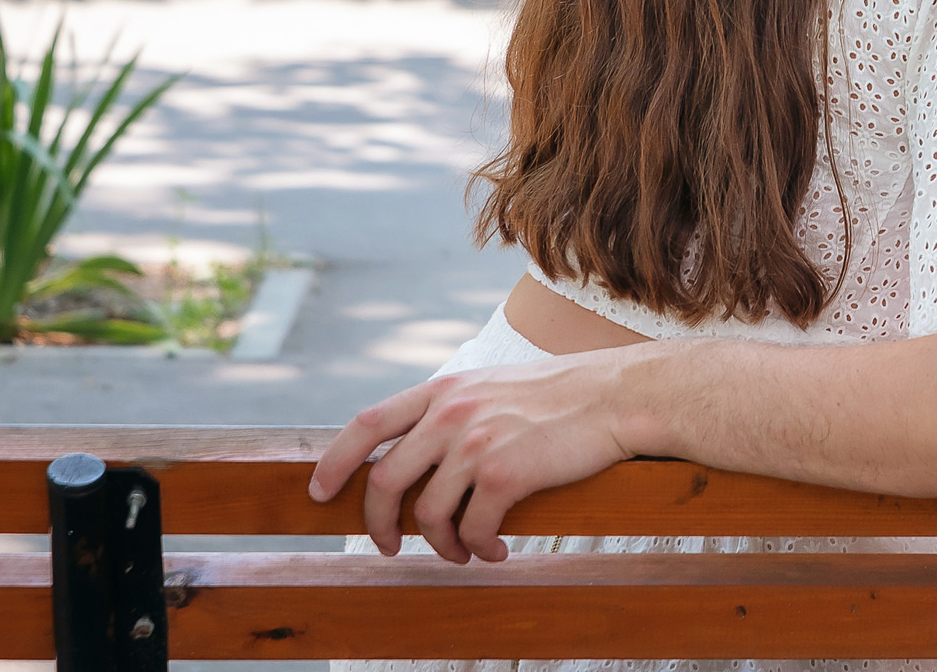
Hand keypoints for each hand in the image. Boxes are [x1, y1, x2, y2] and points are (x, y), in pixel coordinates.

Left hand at [308, 346, 653, 562]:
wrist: (616, 396)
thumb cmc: (562, 395)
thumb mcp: (493, 386)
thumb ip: (453, 409)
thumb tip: (417, 454)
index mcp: (445, 389)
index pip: (367, 425)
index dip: (336, 462)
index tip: (320, 491)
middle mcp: (452, 413)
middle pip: (384, 481)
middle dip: (378, 525)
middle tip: (389, 545)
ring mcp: (476, 444)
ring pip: (427, 515)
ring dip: (439, 544)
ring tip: (462, 550)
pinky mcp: (505, 475)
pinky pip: (473, 529)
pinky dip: (480, 547)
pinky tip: (496, 548)